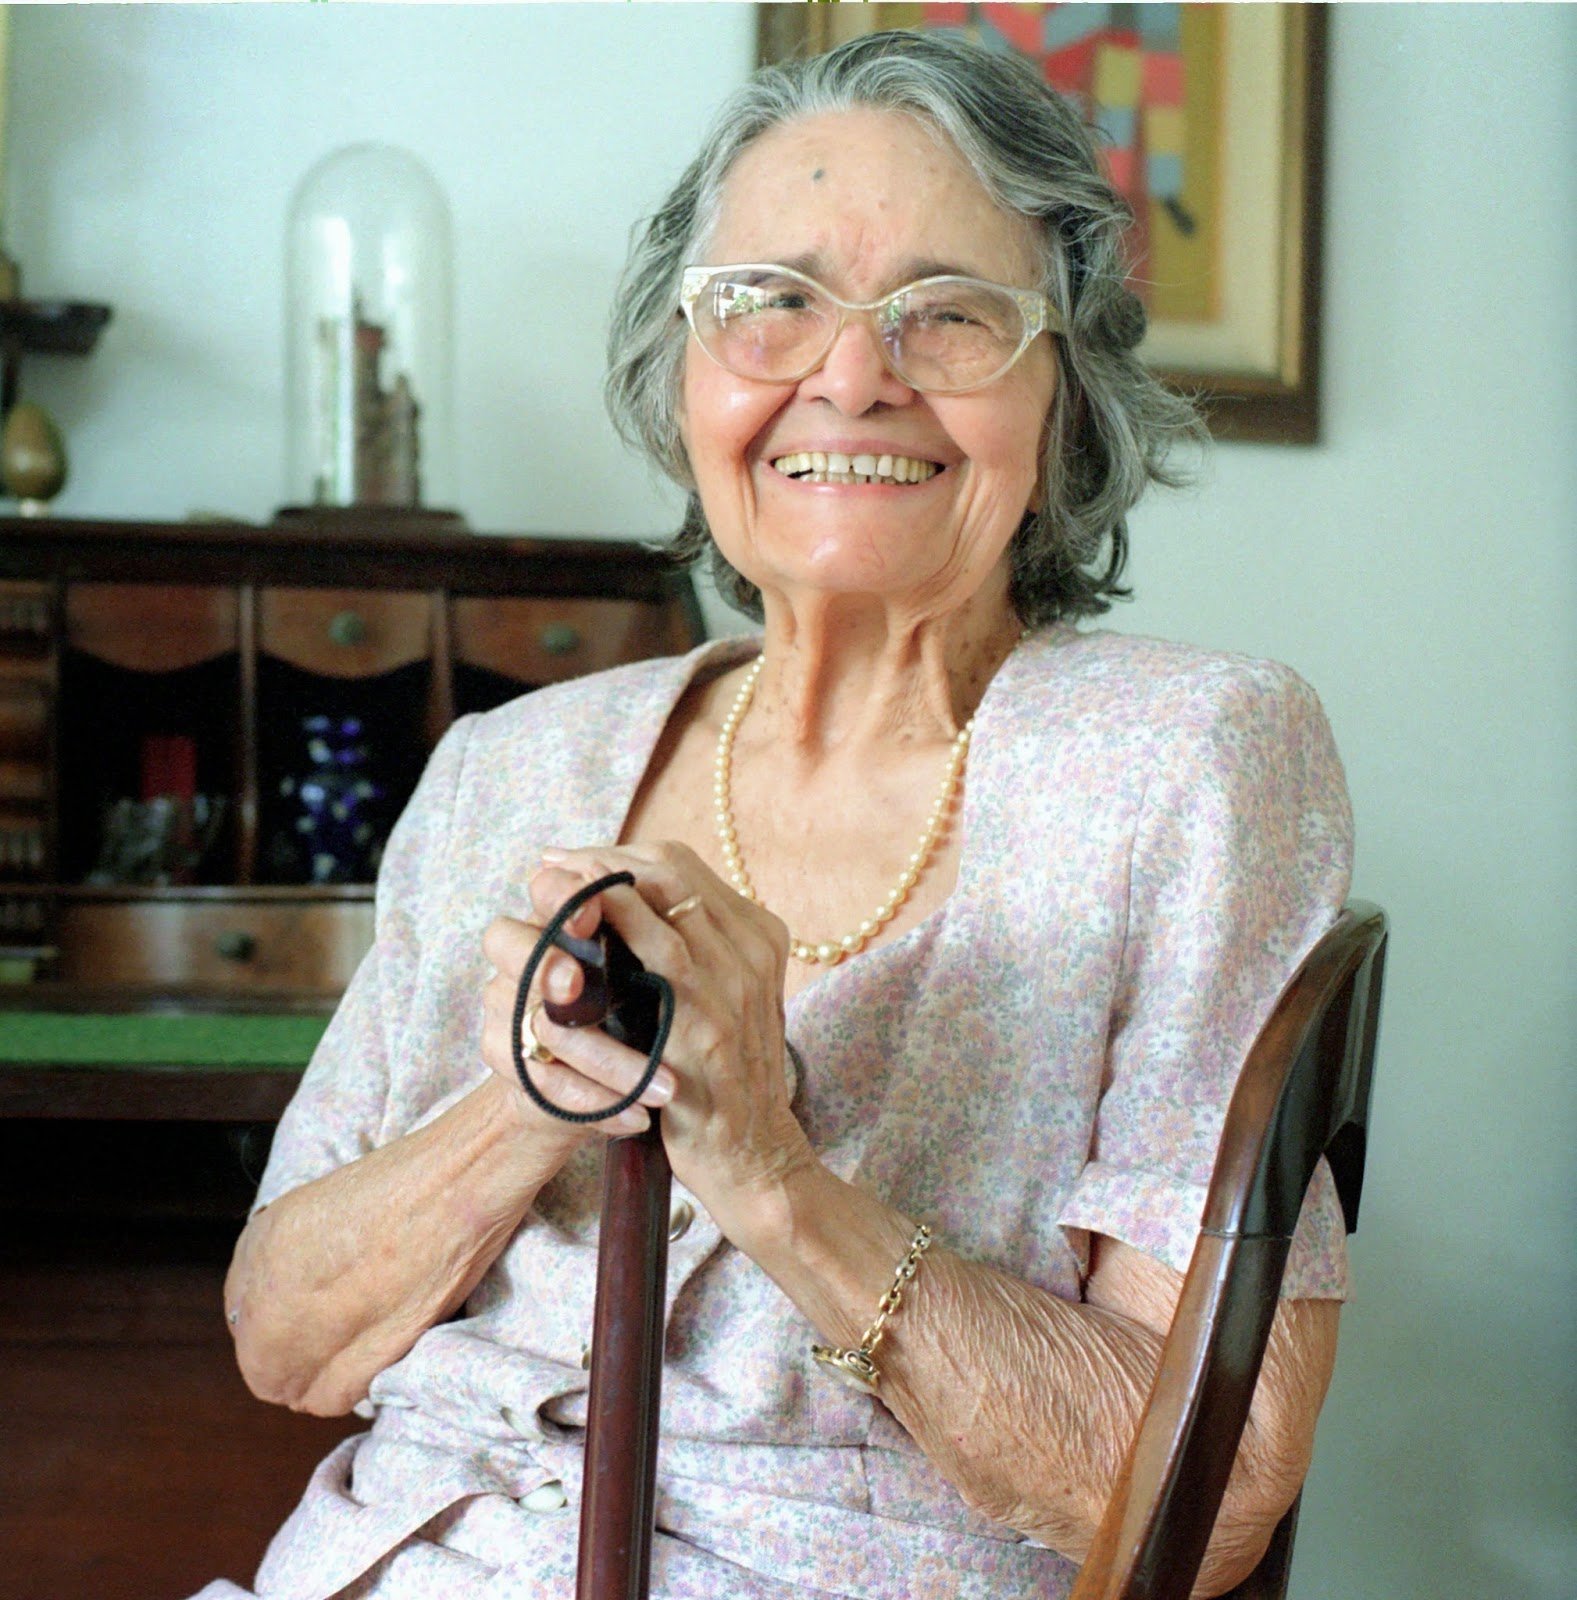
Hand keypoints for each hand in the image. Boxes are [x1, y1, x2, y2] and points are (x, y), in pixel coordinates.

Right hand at [479, 902, 676, 1149]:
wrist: (595, 1083)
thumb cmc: (632, 1006)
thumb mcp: (645, 965)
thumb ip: (652, 932)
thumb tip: (690, 901)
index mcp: (558, 918)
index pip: (544, 891)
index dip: (562, 897)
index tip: (593, 911)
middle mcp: (520, 958)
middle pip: (511, 945)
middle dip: (547, 966)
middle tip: (579, 985)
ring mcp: (504, 1009)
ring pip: (542, 1028)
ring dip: (607, 1061)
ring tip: (666, 1087)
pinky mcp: (508, 1062)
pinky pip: (542, 1083)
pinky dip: (596, 1104)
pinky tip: (637, 1117)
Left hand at [525, 842, 817, 1232]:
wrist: (754, 1157)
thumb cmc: (721, 1079)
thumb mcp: (723, 1001)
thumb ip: (694, 952)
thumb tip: (626, 902)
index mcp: (760, 936)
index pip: (684, 866)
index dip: (620, 855)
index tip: (572, 863)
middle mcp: (753, 947)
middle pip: (671, 868)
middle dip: (601, 859)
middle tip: (550, 866)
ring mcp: (735, 980)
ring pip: (664, 895)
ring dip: (599, 879)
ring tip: (549, 882)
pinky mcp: (709, 1020)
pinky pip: (659, 952)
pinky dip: (615, 926)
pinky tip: (572, 926)